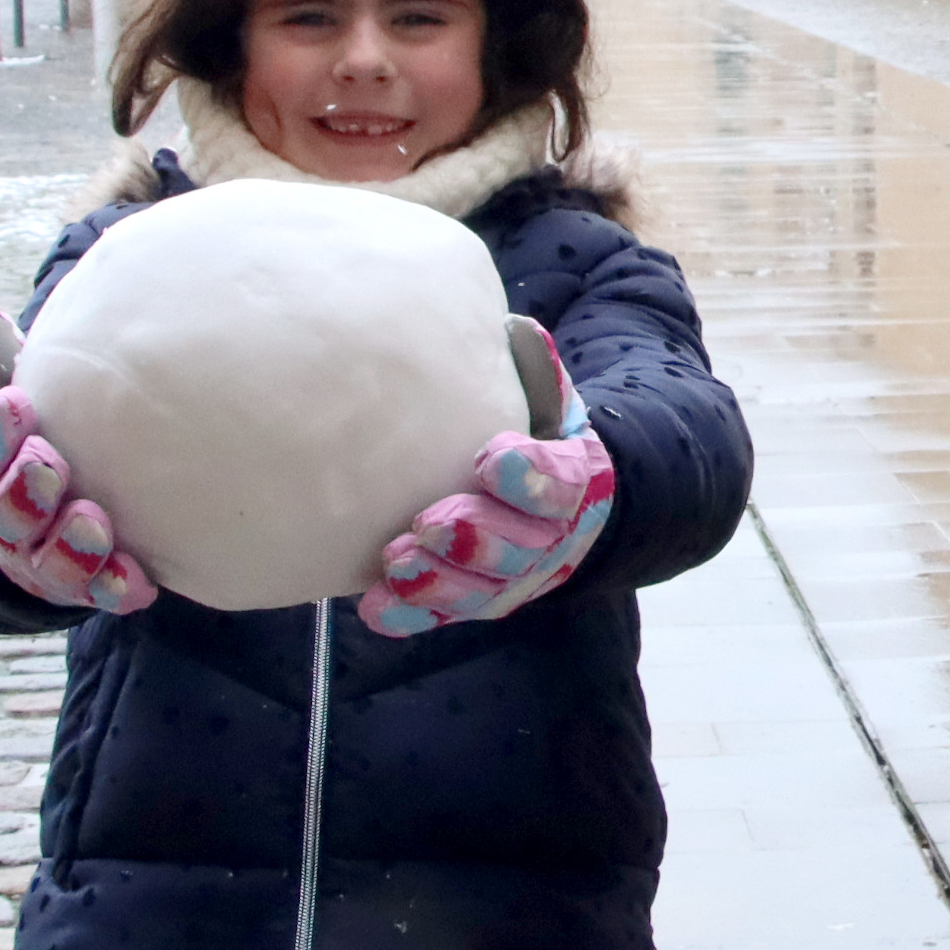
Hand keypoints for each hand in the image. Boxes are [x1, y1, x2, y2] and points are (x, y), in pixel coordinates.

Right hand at [0, 379, 157, 614]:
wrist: (61, 513)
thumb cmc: (47, 439)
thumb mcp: (26, 409)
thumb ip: (8, 368)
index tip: (16, 403)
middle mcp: (8, 523)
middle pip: (3, 515)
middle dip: (24, 491)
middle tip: (49, 464)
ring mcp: (45, 561)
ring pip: (46, 564)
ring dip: (69, 545)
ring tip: (93, 522)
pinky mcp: (89, 587)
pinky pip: (99, 595)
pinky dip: (116, 587)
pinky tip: (138, 578)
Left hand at [358, 320, 617, 635]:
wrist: (559, 505)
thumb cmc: (538, 437)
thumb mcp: (550, 402)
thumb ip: (535, 374)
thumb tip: (516, 332)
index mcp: (573, 483)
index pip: (560, 484)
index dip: (530, 477)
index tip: (492, 456)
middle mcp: (548, 539)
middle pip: (522, 548)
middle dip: (478, 536)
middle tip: (432, 522)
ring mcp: (510, 577)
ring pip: (483, 590)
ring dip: (441, 580)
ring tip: (400, 560)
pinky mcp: (472, 600)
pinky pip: (442, 618)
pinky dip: (409, 616)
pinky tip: (377, 606)